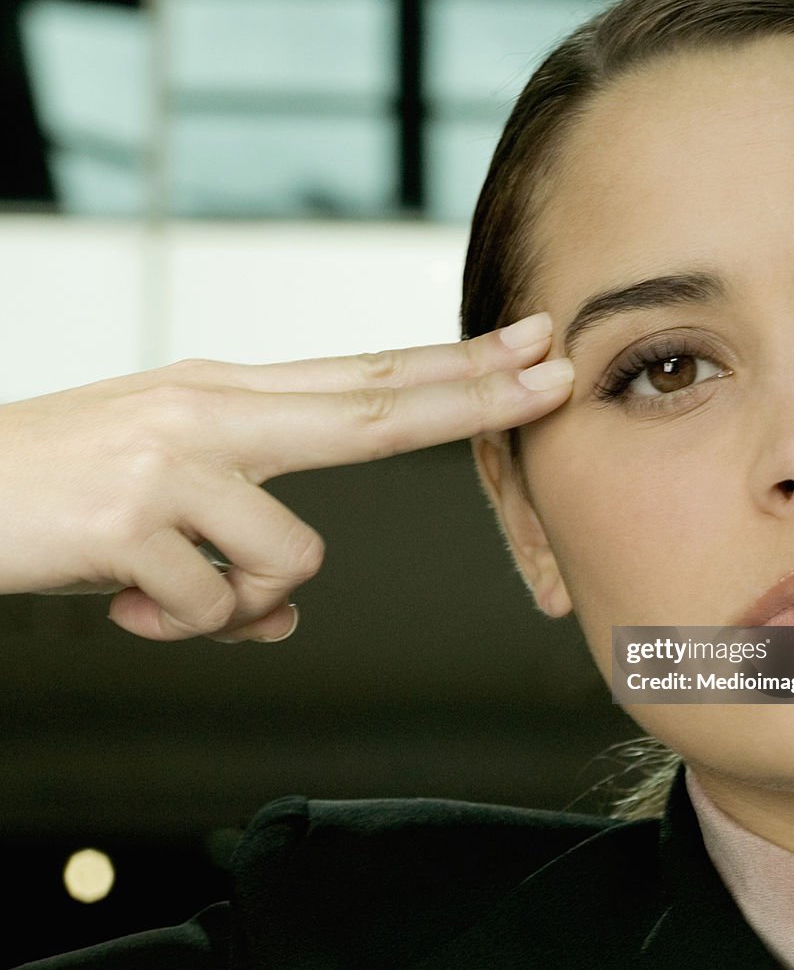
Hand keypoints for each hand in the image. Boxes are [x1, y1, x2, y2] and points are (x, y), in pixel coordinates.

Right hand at [0, 312, 570, 641]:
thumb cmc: (64, 491)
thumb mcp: (165, 500)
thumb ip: (240, 549)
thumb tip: (289, 616)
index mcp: (227, 394)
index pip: (362, 375)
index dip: (450, 364)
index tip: (523, 343)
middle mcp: (211, 408)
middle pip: (371, 408)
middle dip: (472, 394)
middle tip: (553, 371)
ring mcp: (175, 457)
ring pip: (291, 561)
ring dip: (241, 601)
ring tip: (169, 588)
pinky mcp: (134, 518)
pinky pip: (213, 610)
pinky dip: (181, 626)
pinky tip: (126, 600)